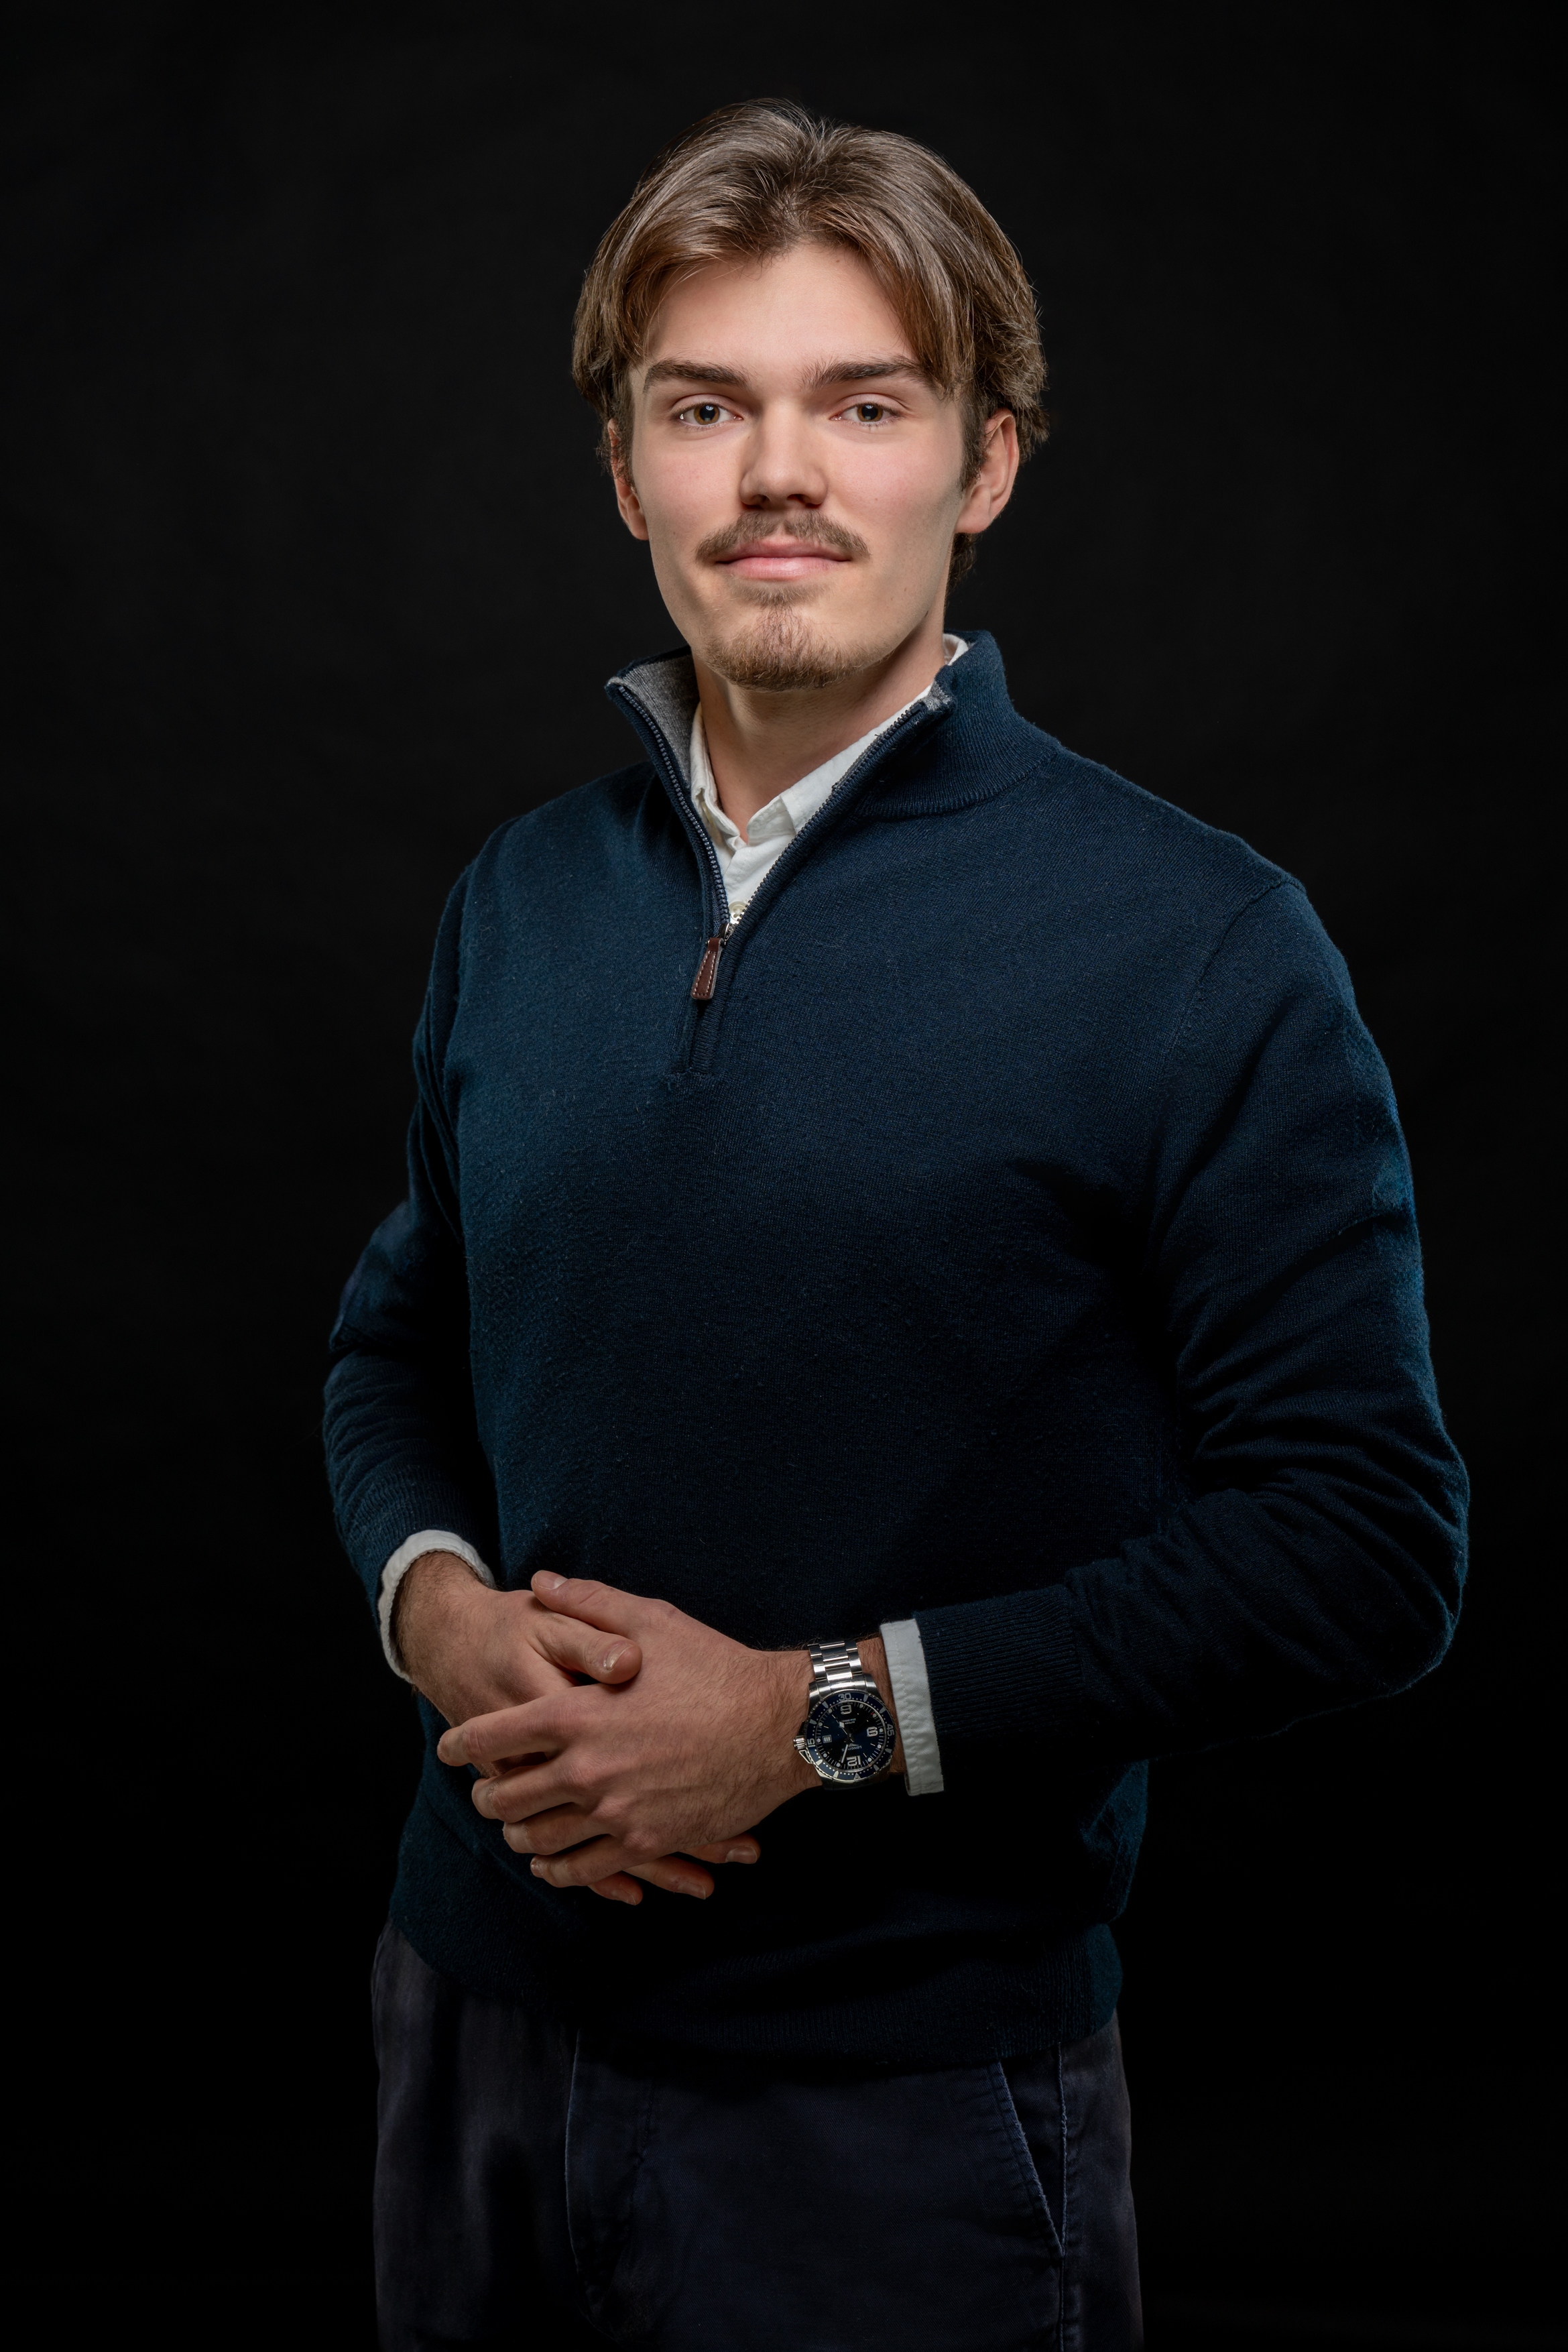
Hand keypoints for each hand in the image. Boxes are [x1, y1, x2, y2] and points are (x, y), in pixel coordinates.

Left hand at [395, 1553, 759, 1904]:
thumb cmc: (715, 1668)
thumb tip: (541, 1582)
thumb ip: (588, 1602)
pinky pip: (585, 1869)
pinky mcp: (646, 1842)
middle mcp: (586, 1768)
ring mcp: (615, 1812)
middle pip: (507, 1796)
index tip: (449, 1748)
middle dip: (487, 1797)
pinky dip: (558, 1870)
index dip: (463, 1743)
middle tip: (484, 1794)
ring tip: (513, 1829)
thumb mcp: (651, 1620)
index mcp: (578, 1713)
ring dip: (517, 1835)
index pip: (495, 1736)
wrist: (779, 1725)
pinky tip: (550, 1864)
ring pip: (539, 1839)